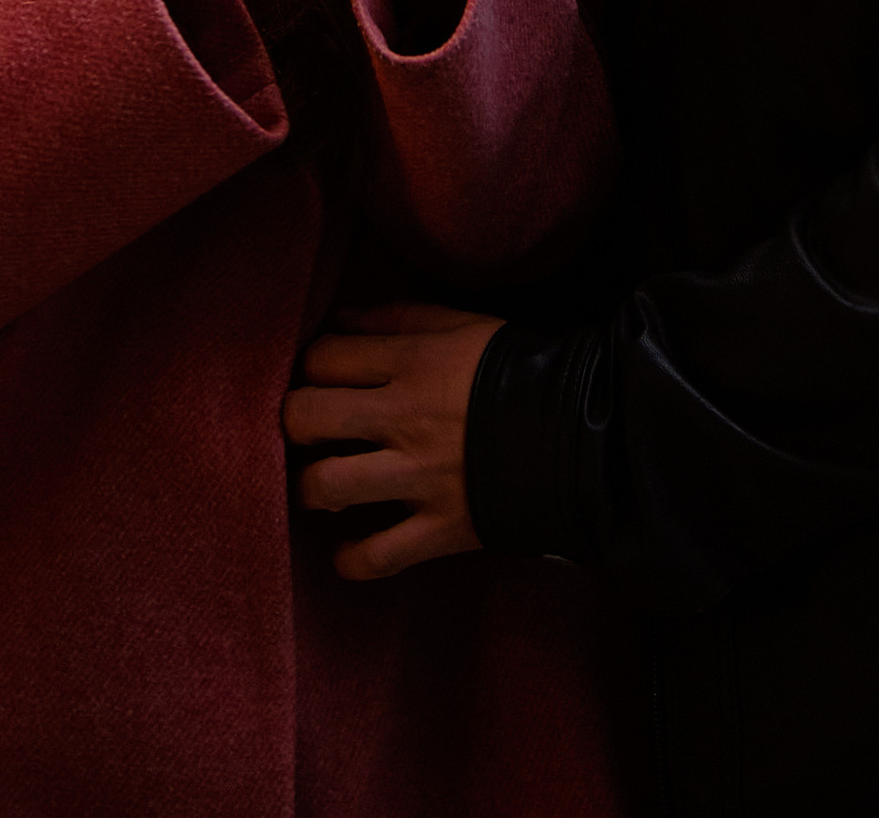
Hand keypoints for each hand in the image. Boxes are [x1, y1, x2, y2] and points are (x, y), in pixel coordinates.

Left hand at [283, 305, 498, 578]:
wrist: (582, 433)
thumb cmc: (518, 369)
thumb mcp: (462, 324)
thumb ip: (397, 318)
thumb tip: (339, 318)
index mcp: (411, 363)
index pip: (323, 359)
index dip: (310, 367)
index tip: (319, 378)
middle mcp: (404, 419)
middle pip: (308, 418)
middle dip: (296, 424)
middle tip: (309, 432)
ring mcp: (419, 478)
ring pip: (328, 487)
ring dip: (311, 490)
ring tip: (321, 488)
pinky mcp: (440, 528)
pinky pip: (376, 556)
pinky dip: (351, 560)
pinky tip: (346, 550)